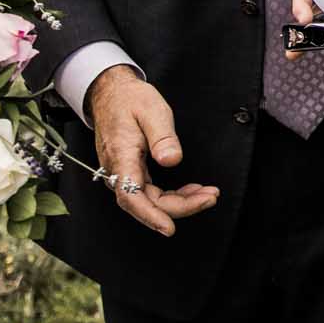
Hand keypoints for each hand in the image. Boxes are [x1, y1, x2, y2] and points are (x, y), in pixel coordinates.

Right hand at [85, 65, 218, 236]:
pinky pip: (151, 192)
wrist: (111, 94)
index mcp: (121, 156)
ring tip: (208, 194)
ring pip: (150, 200)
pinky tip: (192, 191)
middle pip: (146, 202)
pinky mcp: (131, 173)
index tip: (169, 228)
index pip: (131, 196)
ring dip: (180, 202)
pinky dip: (172, 196)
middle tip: (211, 197)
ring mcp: (124, 174)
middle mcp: (118, 171)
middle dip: (180, 206)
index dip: (151, 216)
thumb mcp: (151, 110)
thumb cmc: (131, 100)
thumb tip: (172, 160)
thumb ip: (162, 136)